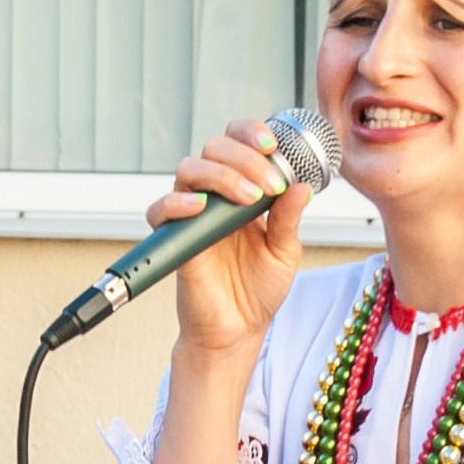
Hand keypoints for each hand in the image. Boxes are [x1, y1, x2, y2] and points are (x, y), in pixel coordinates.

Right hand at [153, 121, 315, 363]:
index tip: (273, 145)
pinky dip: (177, 202)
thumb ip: (289, 218)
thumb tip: (302, 185)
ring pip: (189, 169)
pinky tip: (201, 208)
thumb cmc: (258, 290)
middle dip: (245, 158)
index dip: (250, 132)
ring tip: (249, 199)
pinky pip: (161, 209)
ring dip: (222, 175)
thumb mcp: (284, 251)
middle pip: (214, 148)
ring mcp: (192, 215)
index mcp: (242, 189)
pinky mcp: (174, 239)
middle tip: (269, 184)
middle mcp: (214, 195)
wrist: (238, 330)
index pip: (238, 142)